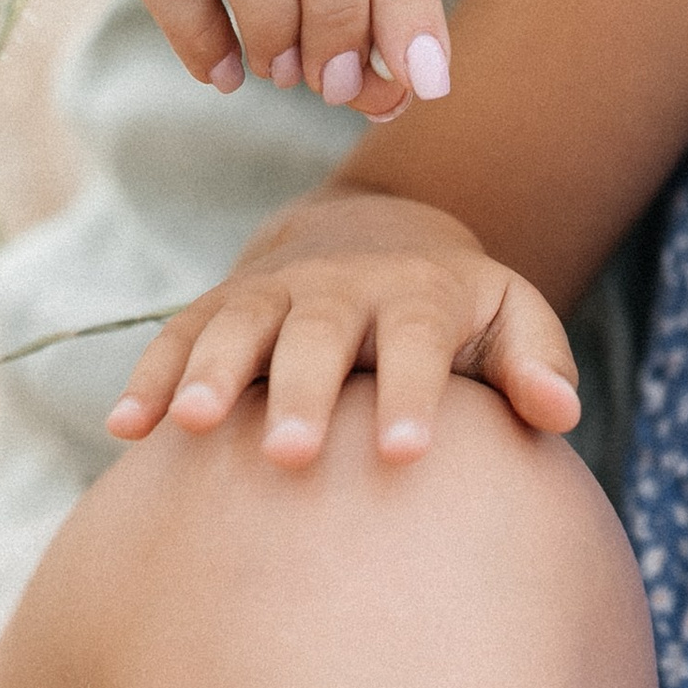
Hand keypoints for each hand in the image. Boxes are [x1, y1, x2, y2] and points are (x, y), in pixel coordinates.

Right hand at [107, 197, 580, 466]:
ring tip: (197, 426)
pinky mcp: (218, 307)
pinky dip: (151, 378)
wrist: (374, 233)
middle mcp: (338, 287)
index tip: (408, 452)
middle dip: (301, 390)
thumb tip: (560, 415)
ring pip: (236, 326)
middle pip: (317, 333)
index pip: (415, 339)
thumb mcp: (509, 314)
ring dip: (212, 373)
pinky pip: (177, 336)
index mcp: (416, 293)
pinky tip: (126, 430)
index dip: (411, 391)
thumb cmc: (455, 309)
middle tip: (291, 454)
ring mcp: (272, 294)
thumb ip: (538, 361)